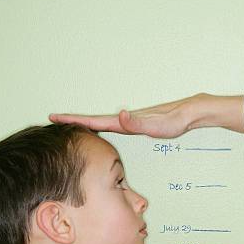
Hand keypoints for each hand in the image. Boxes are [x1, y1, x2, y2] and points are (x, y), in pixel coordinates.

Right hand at [48, 93, 204, 138]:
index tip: (54, 117)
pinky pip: (113, 126)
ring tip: (70, 126)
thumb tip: (120, 116)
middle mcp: (125, 120)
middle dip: (73, 121)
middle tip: (54, 120)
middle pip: (93, 120)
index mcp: (124, 121)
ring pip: (102, 123)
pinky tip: (101, 130)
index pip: (94, 121)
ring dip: (85, 124)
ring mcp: (130, 122)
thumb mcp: (156, 125)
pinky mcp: (137, 125)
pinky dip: (101, 127)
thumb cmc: (175, 121)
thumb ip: (137, 123)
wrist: (190, 113)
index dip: (74, 120)